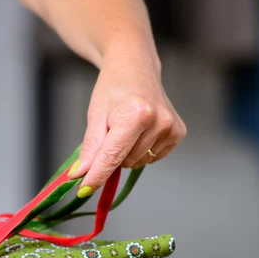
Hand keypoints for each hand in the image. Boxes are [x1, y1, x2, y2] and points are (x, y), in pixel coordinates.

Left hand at [68, 47, 185, 196]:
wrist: (135, 67)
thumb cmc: (112, 88)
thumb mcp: (95, 115)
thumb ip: (90, 148)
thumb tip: (80, 175)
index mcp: (135, 114)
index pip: (112, 156)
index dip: (96, 176)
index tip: (83, 191)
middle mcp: (158, 121)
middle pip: (124, 162)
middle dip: (112, 155)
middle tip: (111, 131)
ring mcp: (171, 128)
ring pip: (138, 162)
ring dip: (127, 153)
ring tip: (127, 128)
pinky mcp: (178, 133)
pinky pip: (152, 158)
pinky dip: (141, 150)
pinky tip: (141, 131)